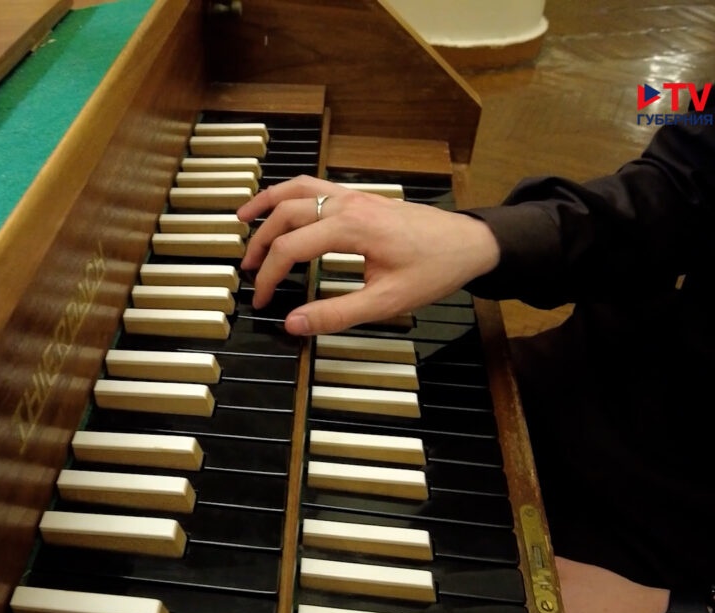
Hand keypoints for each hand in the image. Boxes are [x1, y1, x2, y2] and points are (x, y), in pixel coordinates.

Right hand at [237, 175, 499, 334]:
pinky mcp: (361, 197)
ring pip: (297, 190)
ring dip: (267, 204)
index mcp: (351, 228)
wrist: (470, 243)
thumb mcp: (387, 301)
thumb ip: (336, 314)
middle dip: (261, 243)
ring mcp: (354, 196)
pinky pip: (315, 186)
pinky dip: (290, 195)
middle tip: (248, 270)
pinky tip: (282, 208)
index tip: (261, 300)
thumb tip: (294, 324)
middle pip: (286, 214)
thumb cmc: (435, 270)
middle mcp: (348, 204)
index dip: (269, 277)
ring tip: (244, 219)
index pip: (291, 248)